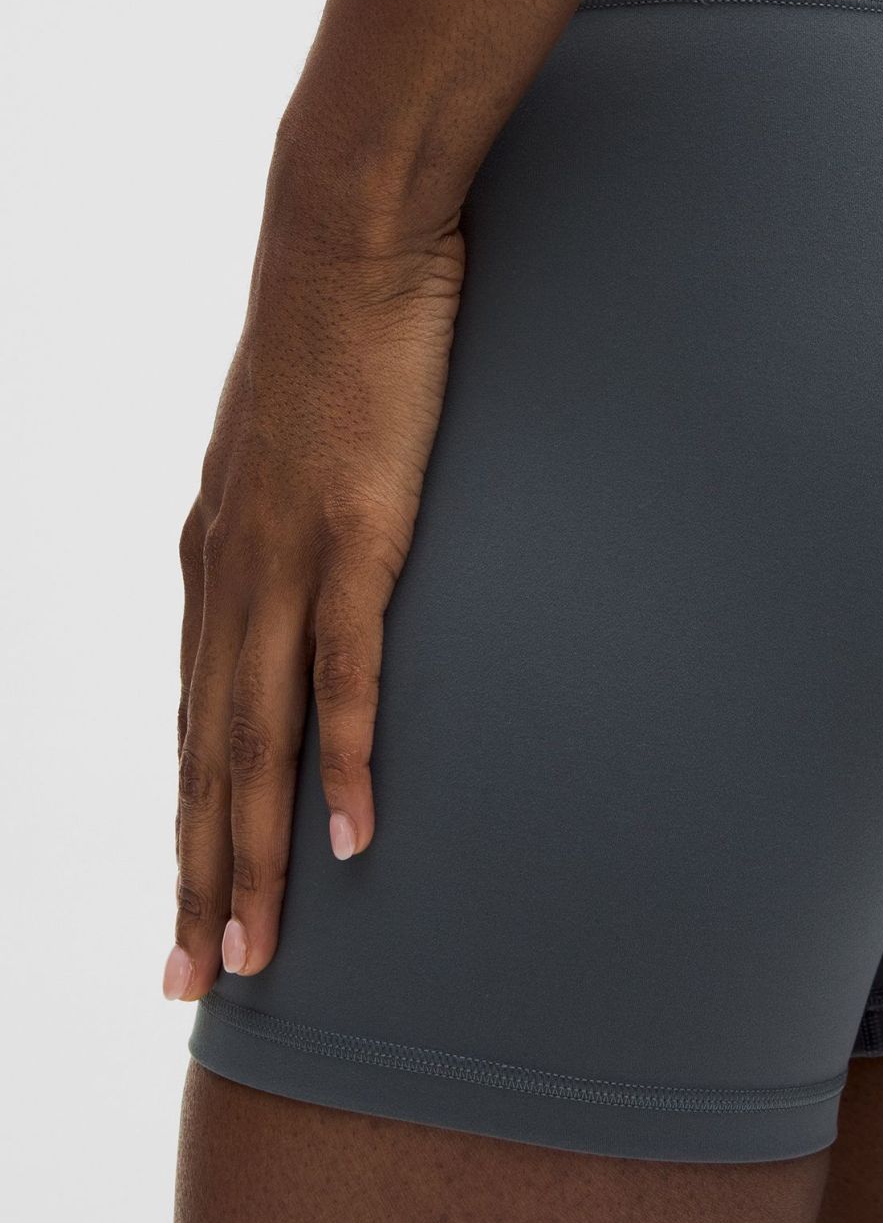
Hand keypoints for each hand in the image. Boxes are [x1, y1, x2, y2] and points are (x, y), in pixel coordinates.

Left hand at [163, 196, 463, 1001]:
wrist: (344, 241)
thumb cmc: (331, 336)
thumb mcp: (294, 445)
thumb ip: (288, 516)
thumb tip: (311, 561)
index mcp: (214, 556)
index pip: (194, 719)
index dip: (187, 822)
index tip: (184, 903)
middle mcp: (228, 574)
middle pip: (206, 755)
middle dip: (196, 875)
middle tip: (194, 981)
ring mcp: (286, 558)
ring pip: (253, 738)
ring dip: (250, 853)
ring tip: (248, 951)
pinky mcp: (357, 533)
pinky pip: (344, 670)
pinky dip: (345, 759)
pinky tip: (351, 834)